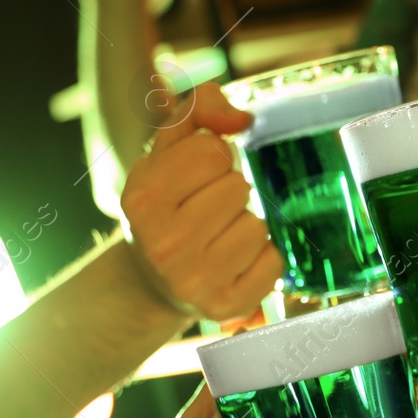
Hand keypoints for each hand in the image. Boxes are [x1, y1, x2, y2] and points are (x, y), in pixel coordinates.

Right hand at [121, 82, 281, 321]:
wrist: (152, 281)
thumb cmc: (167, 204)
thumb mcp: (166, 152)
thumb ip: (198, 110)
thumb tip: (242, 119)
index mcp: (142, 199)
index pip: (212, 152)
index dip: (213, 158)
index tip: (196, 177)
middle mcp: (163, 244)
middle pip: (238, 187)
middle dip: (230, 191)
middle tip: (208, 211)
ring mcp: (194, 281)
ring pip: (258, 226)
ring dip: (247, 225)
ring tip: (220, 237)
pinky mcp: (226, 307)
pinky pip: (274, 261)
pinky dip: (263, 257)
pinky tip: (235, 262)